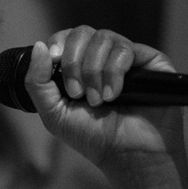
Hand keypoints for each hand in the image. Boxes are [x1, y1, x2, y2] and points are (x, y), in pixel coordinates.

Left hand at [24, 26, 184, 173]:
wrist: (128, 155)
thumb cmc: (93, 138)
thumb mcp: (53, 113)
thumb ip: (38, 82)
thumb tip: (39, 46)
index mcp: (79, 67)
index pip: (66, 37)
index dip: (58, 43)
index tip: (54, 61)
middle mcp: (103, 58)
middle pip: (82, 32)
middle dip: (74, 62)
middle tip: (77, 93)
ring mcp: (127, 58)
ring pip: (103, 38)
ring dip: (93, 72)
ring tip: (98, 101)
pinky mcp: (150, 61)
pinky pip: (125, 49)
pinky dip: (114, 72)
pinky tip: (114, 96)